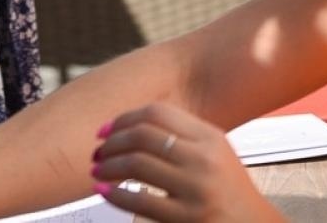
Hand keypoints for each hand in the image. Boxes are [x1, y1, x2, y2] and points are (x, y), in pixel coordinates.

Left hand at [92, 103, 280, 222]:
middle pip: (142, 135)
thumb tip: (129, 125)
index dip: (123, 118)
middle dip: (111, 142)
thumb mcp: (215, 152)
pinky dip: (115, 194)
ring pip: (137, 164)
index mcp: (210, 137)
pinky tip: (104, 191)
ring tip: (97, 170)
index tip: (106, 129)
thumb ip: (181, 135)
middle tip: (98, 152)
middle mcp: (204, 159)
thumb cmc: (229, 191)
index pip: (157, 113)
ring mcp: (196, 189)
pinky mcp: (187, 218)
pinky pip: (139, 200)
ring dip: (108, 166)